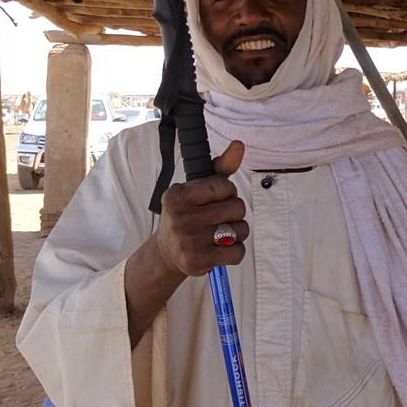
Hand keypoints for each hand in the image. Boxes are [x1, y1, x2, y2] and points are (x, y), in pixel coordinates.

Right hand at [154, 140, 249, 277]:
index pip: (224, 185)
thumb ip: (219, 168)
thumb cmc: (187, 214)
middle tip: (221, 216)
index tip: (218, 198)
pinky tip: (222, 248)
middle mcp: (182, 217)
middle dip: (235, 211)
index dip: (228, 191)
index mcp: (178, 195)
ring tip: (222, 233)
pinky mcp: (199, 261)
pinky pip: (238, 252)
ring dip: (237, 231)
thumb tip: (240, 144)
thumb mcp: (196, 189)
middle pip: (237, 207)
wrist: (167, 252)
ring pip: (240, 230)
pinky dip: (236, 250)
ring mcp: (190, 241)